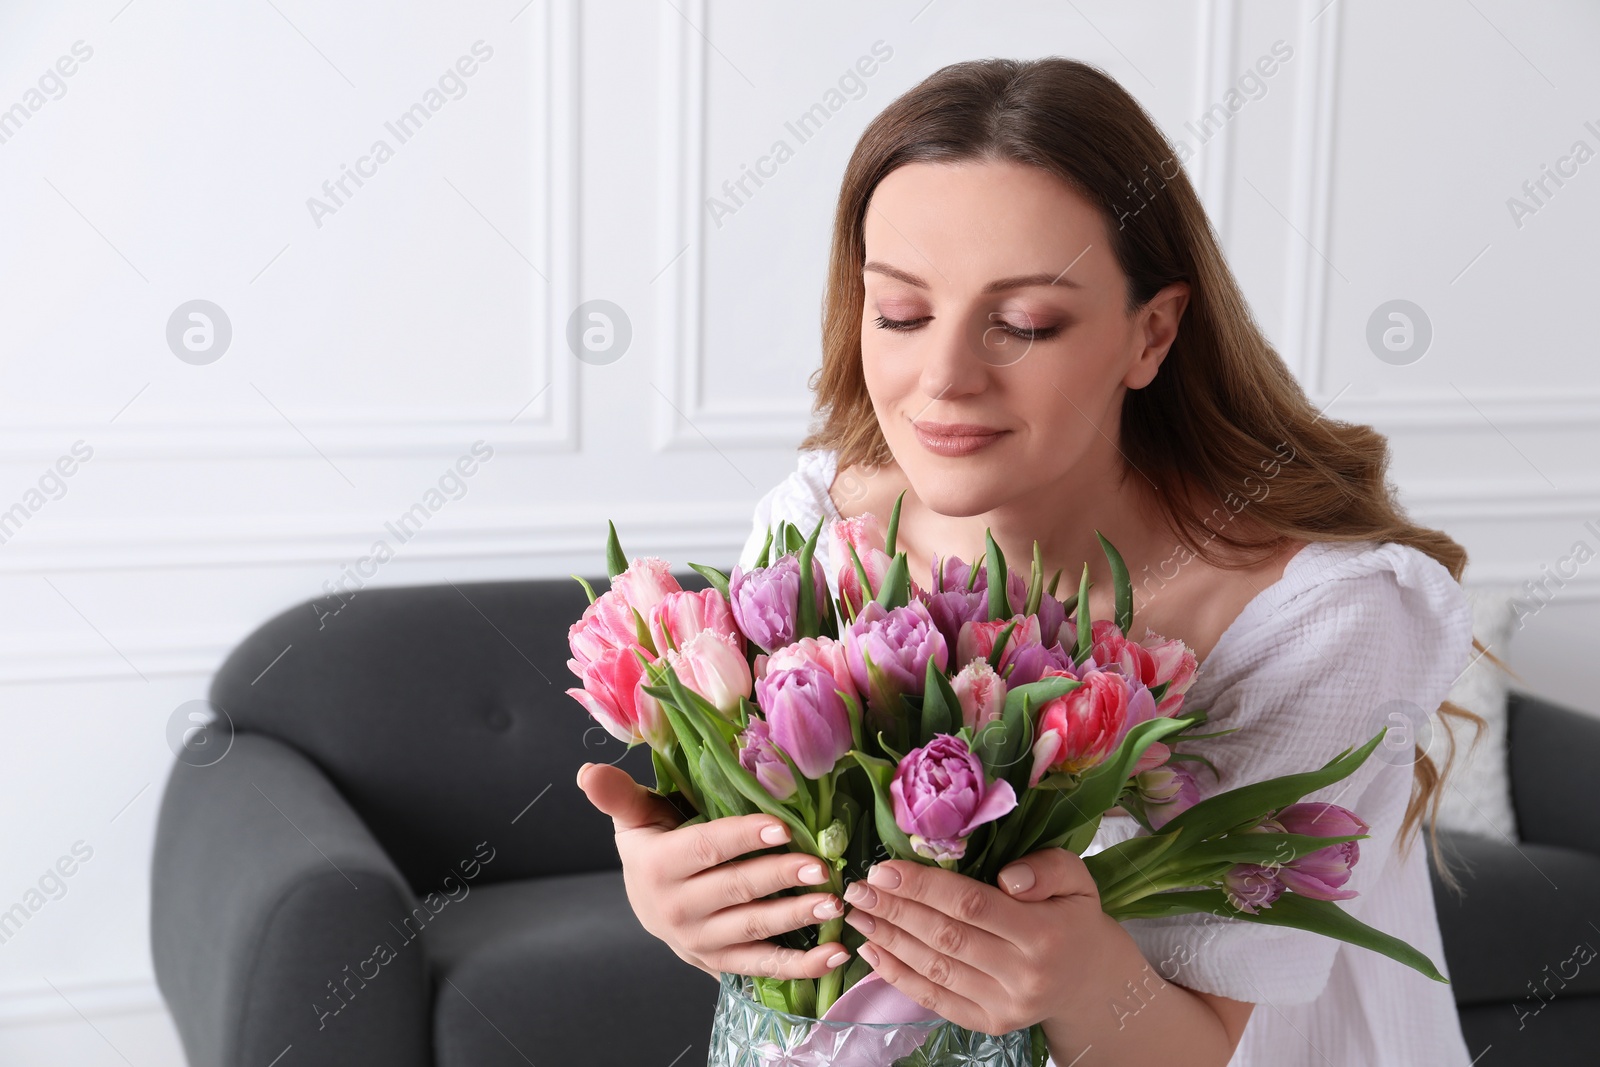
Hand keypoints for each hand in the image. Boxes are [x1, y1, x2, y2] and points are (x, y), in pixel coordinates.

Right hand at [576, 761, 850, 978]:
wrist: (646, 903)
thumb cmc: (653, 844)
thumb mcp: (634, 817)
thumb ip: (618, 795)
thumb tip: (587, 771)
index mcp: (657, 867)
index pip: (706, 849)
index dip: (744, 838)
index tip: (784, 826)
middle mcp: (676, 909)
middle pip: (735, 891)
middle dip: (780, 878)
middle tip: (821, 867)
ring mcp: (700, 941)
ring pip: (752, 930)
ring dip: (795, 919)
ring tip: (833, 903)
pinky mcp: (722, 963)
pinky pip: (764, 967)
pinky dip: (802, 966)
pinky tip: (835, 954)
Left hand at [840, 848, 1116, 1034]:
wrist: (1090, 980)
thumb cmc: (1073, 916)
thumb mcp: (1076, 878)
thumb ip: (1046, 868)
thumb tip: (1007, 877)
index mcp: (1044, 934)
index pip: (972, 905)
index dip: (924, 887)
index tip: (884, 869)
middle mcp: (1024, 976)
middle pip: (946, 938)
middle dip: (895, 910)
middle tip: (859, 889)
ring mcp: (1005, 1005)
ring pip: (935, 969)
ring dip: (889, 940)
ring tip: (859, 914)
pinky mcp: (990, 1024)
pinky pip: (935, 999)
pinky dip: (898, 976)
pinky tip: (873, 951)